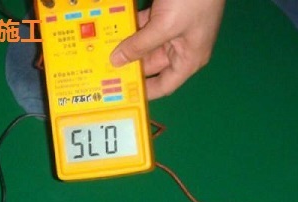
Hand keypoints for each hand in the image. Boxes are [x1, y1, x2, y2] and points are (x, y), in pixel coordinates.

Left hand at [110, 0, 225, 99]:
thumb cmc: (194, 0)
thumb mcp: (165, 26)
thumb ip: (140, 45)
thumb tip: (117, 61)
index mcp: (189, 59)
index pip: (164, 85)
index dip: (144, 92)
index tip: (122, 96)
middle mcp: (181, 48)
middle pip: (151, 65)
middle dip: (130, 67)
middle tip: (105, 73)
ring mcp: (173, 29)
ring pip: (145, 44)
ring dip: (127, 47)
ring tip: (104, 53)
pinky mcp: (166, 13)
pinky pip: (145, 25)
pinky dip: (131, 27)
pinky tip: (114, 30)